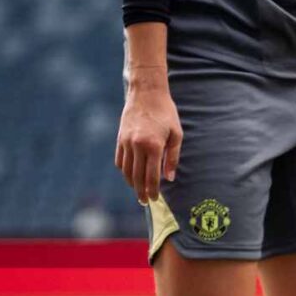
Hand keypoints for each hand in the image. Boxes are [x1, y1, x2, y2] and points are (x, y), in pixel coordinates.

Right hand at [115, 67, 181, 204]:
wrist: (147, 93)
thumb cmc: (166, 113)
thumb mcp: (176, 134)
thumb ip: (172, 157)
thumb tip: (169, 178)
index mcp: (153, 145)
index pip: (151, 176)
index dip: (152, 190)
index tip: (154, 199)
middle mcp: (137, 146)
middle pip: (137, 177)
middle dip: (141, 191)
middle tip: (144, 202)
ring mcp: (126, 142)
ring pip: (126, 170)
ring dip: (131, 183)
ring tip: (138, 191)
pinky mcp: (120, 139)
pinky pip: (120, 160)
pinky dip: (124, 171)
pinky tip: (130, 175)